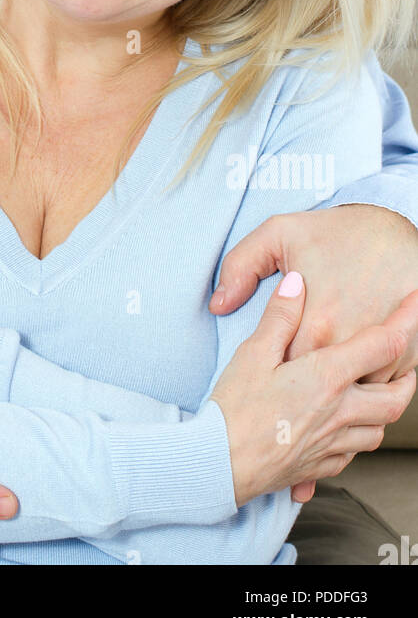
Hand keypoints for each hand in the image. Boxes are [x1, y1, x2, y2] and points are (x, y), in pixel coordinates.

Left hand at [209, 206, 417, 376]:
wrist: (394, 224)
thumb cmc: (337, 231)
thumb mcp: (278, 234)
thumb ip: (240, 267)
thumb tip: (219, 305)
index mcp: (316, 321)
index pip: (285, 372)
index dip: (275, 370)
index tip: (271, 363)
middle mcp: (350, 342)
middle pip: (317, 389)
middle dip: (302, 382)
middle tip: (293, 369)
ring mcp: (384, 351)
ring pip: (354, 393)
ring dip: (337, 386)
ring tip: (322, 367)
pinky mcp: (408, 351)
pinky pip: (383, 385)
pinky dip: (367, 380)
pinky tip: (351, 366)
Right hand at [210, 273, 417, 509]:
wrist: (221, 465)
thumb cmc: (235, 409)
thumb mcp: (252, 353)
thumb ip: (280, 316)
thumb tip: (296, 282)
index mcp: (327, 378)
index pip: (382, 346)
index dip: (405, 322)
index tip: (414, 305)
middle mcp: (340, 412)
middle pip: (395, 397)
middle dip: (409, 377)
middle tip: (409, 364)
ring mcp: (333, 443)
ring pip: (380, 429)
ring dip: (387, 410)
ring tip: (382, 395)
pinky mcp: (320, 466)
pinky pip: (355, 453)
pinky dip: (360, 437)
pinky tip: (348, 430)